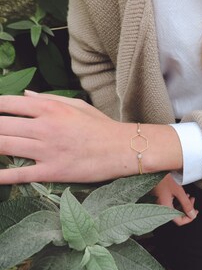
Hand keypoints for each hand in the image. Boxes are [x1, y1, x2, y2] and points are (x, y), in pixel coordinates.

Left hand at [0, 92, 182, 183]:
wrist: (121, 149)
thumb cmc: (102, 126)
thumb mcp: (78, 105)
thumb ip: (49, 98)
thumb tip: (25, 94)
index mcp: (50, 108)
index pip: (8, 103)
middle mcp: (44, 127)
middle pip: (0, 125)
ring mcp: (47, 150)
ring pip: (3, 146)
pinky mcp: (52, 171)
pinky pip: (19, 174)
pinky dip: (1, 175)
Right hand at [152, 173, 197, 225]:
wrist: (154, 170)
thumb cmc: (164, 179)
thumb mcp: (179, 191)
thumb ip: (186, 204)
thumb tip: (193, 215)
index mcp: (166, 208)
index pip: (179, 221)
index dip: (189, 218)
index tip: (195, 212)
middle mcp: (162, 208)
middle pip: (177, 216)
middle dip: (187, 209)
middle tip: (192, 201)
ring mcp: (161, 204)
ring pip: (175, 210)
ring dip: (183, 205)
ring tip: (188, 196)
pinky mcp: (160, 199)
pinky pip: (171, 204)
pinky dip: (178, 201)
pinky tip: (181, 194)